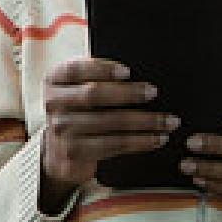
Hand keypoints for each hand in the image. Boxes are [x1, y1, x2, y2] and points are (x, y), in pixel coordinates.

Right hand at [39, 57, 177, 212]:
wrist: (58, 150)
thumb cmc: (79, 109)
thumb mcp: (78, 87)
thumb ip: (96, 75)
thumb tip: (138, 71)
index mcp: (54, 79)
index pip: (75, 69)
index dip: (102, 68)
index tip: (128, 71)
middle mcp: (52, 103)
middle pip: (93, 94)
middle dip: (128, 93)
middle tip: (154, 92)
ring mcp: (61, 130)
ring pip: (109, 122)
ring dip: (143, 122)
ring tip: (168, 121)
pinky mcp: (74, 153)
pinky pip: (113, 145)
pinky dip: (140, 142)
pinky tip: (157, 138)